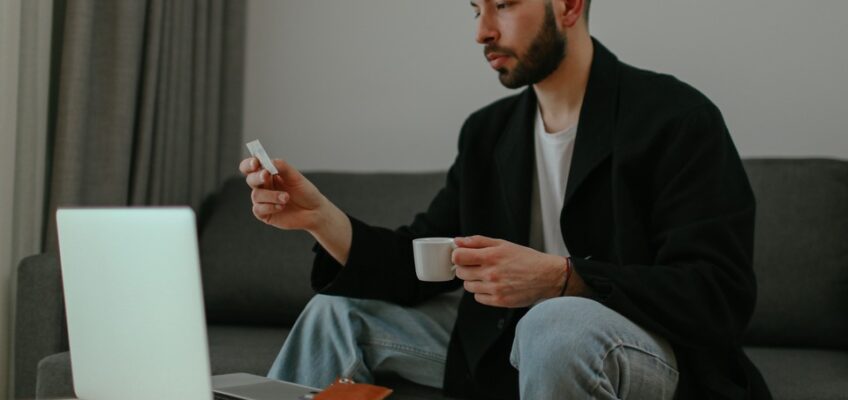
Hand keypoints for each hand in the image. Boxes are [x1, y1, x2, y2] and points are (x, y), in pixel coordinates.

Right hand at [239, 157, 326, 230]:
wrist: (314, 211)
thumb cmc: (305, 192)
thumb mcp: (296, 176)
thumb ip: (282, 167)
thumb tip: (268, 160)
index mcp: (268, 174)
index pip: (251, 167)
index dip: (249, 164)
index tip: (256, 163)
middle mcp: (263, 186)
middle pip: (250, 179)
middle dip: (257, 177)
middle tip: (266, 175)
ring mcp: (263, 201)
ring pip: (256, 195)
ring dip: (271, 195)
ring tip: (286, 197)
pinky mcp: (264, 214)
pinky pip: (258, 209)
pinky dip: (270, 206)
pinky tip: (281, 206)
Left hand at [452, 235, 567, 307]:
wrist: (546, 276)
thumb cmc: (525, 258)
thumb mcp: (502, 244)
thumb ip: (477, 242)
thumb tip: (457, 241)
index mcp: (491, 256)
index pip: (458, 257)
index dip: (458, 255)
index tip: (462, 256)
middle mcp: (491, 274)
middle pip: (461, 273)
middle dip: (465, 268)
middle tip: (477, 266)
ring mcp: (494, 289)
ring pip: (468, 286)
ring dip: (473, 281)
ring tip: (488, 276)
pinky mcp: (499, 301)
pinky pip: (478, 298)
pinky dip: (482, 292)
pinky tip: (493, 286)